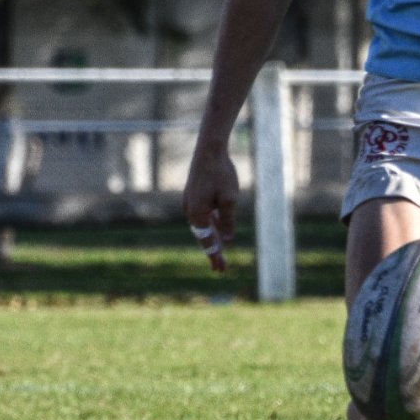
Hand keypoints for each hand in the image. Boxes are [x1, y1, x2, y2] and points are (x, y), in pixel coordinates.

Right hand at [182, 144, 239, 272]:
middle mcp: (190, 210)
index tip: (220, 269)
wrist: (209, 150)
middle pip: (202, 236)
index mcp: (197, 214)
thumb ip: (227, 222)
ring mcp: (190, 202)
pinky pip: (202, 215)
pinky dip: (210, 224)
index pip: (206, 241)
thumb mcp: (229, 200)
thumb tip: (226, 240)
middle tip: (220, 269)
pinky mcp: (194, 195)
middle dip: (213, 251)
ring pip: (202, 225)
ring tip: (220, 253)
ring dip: (212, 238)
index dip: (214, 255)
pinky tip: (217, 229)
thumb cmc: (221, 174)